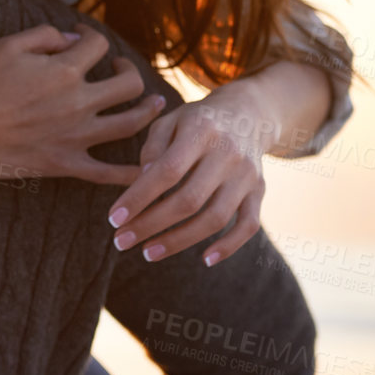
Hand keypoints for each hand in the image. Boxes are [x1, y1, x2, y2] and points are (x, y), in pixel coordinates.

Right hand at [0, 24, 165, 186]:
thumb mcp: (9, 45)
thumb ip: (45, 36)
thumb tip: (72, 40)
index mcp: (65, 70)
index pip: (98, 45)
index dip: (93, 35)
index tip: (83, 36)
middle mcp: (79, 102)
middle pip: (129, 84)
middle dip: (130, 69)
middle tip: (120, 67)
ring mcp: (76, 136)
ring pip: (131, 123)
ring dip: (149, 111)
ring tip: (155, 104)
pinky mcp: (66, 163)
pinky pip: (107, 173)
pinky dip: (131, 173)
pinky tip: (147, 168)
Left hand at [105, 83, 273, 265]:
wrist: (248, 114)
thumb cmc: (197, 121)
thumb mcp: (170, 121)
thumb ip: (153, 148)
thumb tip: (142, 182)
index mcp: (201, 130)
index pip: (167, 171)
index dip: (139, 198)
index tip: (114, 219)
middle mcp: (227, 153)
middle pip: (189, 200)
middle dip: (151, 225)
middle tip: (121, 241)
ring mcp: (246, 175)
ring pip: (215, 218)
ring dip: (179, 241)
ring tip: (148, 252)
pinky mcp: (260, 191)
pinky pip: (249, 225)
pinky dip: (229, 246)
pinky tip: (205, 260)